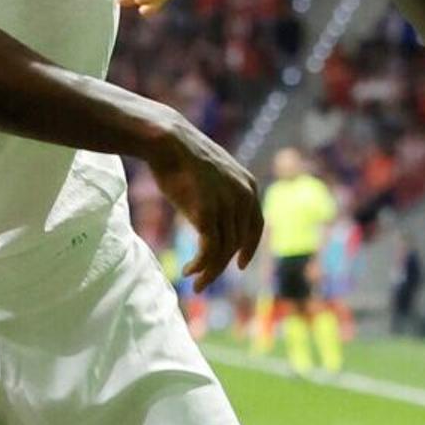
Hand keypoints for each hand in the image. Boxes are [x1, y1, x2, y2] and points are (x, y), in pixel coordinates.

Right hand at [152, 128, 262, 290]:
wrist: (169, 142)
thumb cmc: (183, 156)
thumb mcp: (213, 173)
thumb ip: (221, 192)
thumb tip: (214, 211)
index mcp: (249, 186)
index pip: (255, 226)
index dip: (249, 248)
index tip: (240, 265)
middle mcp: (244, 198)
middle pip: (237, 243)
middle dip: (222, 265)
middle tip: (206, 279)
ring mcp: (226, 207)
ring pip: (223, 252)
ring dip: (210, 272)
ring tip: (196, 282)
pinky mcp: (207, 215)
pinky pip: (208, 251)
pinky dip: (201, 266)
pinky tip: (189, 271)